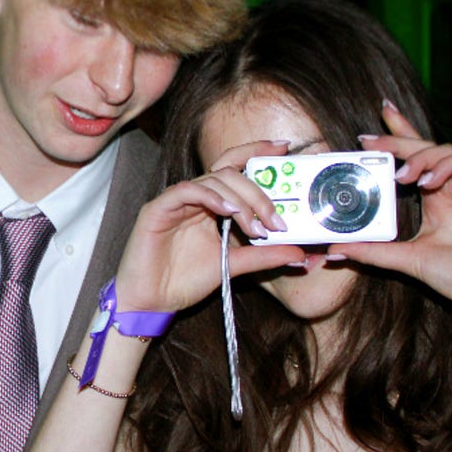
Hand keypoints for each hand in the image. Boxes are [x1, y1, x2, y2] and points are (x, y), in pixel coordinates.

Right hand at [115, 141, 304, 312]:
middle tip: (277, 220)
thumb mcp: (234, 265)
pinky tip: (227, 212)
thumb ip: (264, 255)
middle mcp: (194, 197)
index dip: (257, 152)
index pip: (234, 167)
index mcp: (210, 204)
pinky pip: (186, 190)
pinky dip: (210, 197)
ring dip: (240, 200)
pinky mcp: (158, 209)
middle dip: (258, 193)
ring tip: (255, 227)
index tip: (285, 148)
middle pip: (229, 172)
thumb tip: (300, 253)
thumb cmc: (184, 281)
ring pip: (212, 179)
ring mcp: (175, 201)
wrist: (151, 302)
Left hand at [327, 109, 451, 331]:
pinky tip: (430, 181)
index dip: (393, 143)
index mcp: (434, 199)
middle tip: (371, 140)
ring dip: (421, 157)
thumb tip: (333, 250)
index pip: (412, 162)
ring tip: (402, 176)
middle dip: (398, 138)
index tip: (363, 139)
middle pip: (425, 149)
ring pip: (445, 150)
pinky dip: (447, 165)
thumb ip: (372, 252)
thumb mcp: (407, 260)